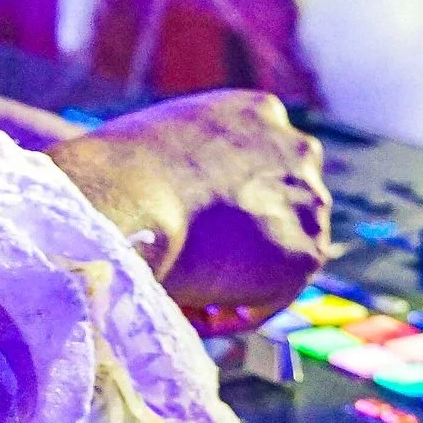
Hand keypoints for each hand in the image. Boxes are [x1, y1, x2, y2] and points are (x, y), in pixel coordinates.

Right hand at [46, 91, 330, 325]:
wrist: (128, 198)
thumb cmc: (113, 172)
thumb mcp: (158, 143)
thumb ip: (184, 165)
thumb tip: (175, 203)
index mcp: (257, 112)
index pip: (258, 168)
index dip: (223, 207)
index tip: (190, 233)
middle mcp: (296, 149)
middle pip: (280, 207)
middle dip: (244, 239)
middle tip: (196, 268)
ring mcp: (310, 200)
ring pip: (279, 254)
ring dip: (239, 278)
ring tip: (185, 297)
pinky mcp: (307, 253)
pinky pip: (270, 297)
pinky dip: (235, 310)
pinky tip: (192, 310)